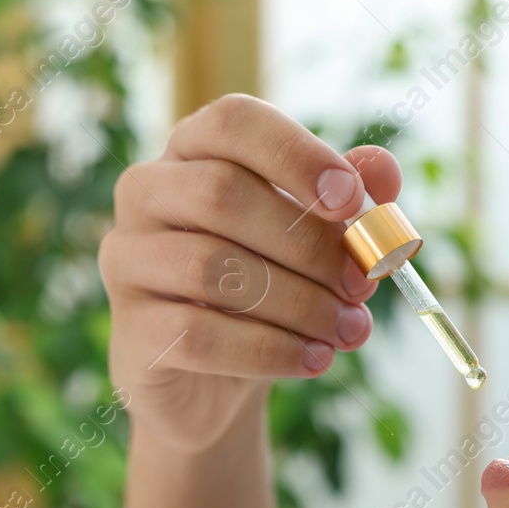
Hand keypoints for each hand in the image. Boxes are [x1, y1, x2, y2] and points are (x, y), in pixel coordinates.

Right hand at [101, 95, 401, 453]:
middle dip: (307, 244)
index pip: (232, 123)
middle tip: (362, 283)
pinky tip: (314, 360)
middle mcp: (145, 194)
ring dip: (297, 303)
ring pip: (211, 269)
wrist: (213, 384)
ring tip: (349, 330)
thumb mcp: (312, 242)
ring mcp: (126, 261)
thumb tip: (382, 172)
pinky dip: (269, 350)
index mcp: (191, 152)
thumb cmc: (265, 293)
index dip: (295, 154)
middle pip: (221, 195)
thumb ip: (345, 203)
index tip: (351, 200)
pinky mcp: (130, 330)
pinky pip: (198, 334)